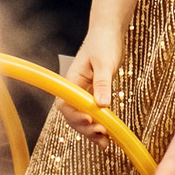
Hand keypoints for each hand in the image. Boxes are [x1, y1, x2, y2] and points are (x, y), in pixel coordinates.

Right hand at [61, 27, 125, 143]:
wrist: (109, 32)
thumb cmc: (104, 42)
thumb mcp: (104, 62)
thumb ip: (103, 82)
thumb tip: (102, 105)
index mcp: (72, 80)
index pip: (65, 105)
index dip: (75, 116)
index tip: (90, 121)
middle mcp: (75, 89)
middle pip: (73, 116)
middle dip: (85, 129)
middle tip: (101, 135)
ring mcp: (84, 93)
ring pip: (82, 118)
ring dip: (91, 132)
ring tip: (105, 142)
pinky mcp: (94, 94)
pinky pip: (93, 114)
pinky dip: (99, 126)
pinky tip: (107, 136)